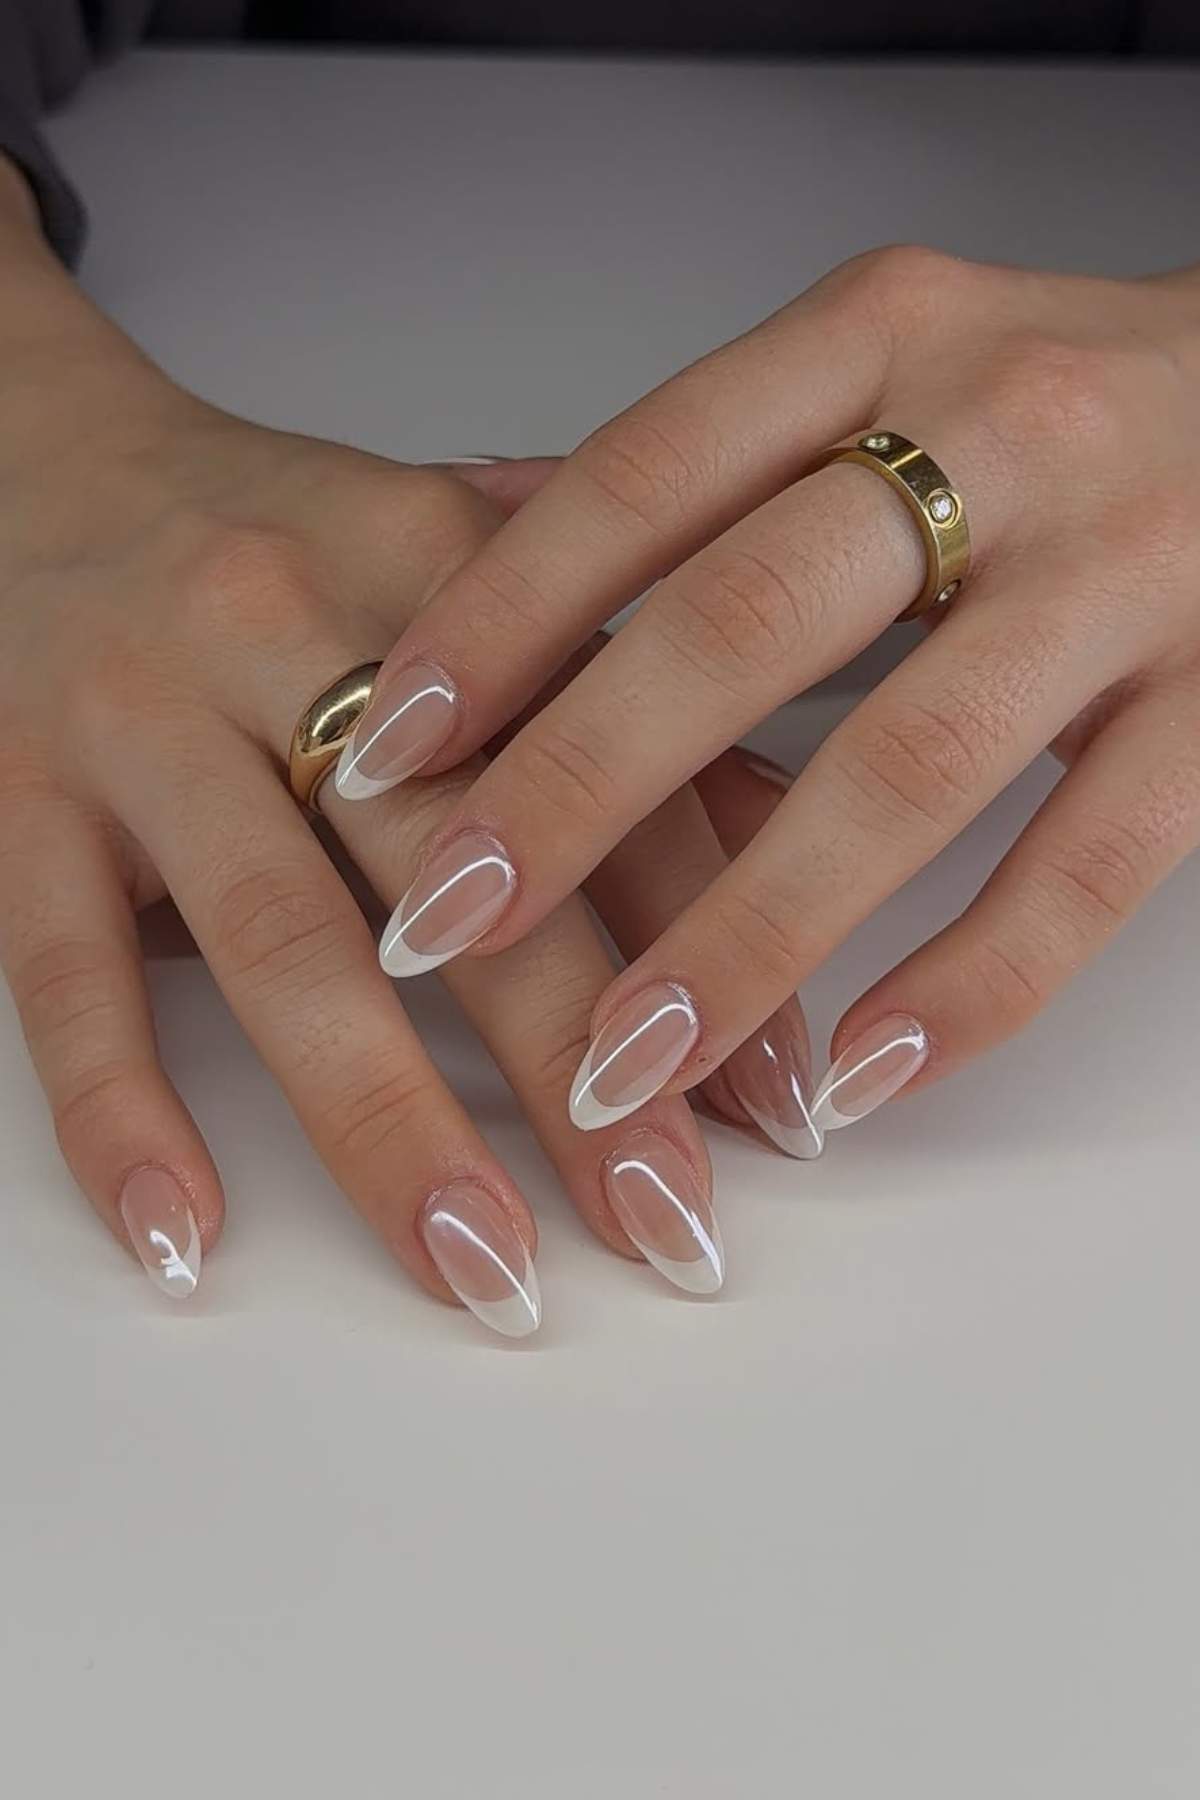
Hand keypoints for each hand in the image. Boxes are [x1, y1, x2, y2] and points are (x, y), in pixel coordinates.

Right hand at [0, 159, 799, 1331]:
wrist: (31, 461)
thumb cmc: (274, 535)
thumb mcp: (453, 553)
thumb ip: (612, 678)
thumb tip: (787, 822)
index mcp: (435, 564)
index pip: (606, 769)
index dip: (713, 937)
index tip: (781, 1096)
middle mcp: (287, 630)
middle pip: (457, 866)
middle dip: (577, 1061)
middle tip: (669, 1224)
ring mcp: (140, 721)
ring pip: (276, 938)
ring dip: (388, 1123)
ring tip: (484, 1269)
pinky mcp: (13, 797)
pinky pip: (61, 971)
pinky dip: (120, 1112)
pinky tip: (186, 1234)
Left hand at [341, 248, 1199, 1134]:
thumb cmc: (1069, 394)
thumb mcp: (889, 358)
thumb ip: (708, 453)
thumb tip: (483, 522)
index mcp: (883, 333)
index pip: (645, 479)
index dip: (500, 619)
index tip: (385, 746)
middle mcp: (1002, 432)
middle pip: (747, 625)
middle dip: (577, 792)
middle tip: (450, 925)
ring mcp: (1128, 567)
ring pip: (907, 768)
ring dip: (747, 932)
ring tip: (628, 1058)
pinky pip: (1088, 862)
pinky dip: (968, 982)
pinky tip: (858, 1073)